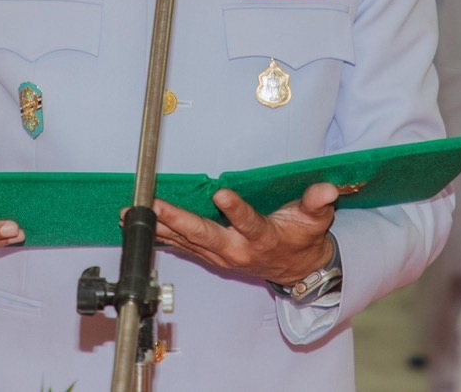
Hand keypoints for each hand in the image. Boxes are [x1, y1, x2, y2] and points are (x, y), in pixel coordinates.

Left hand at [152, 182, 337, 286]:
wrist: (296, 270)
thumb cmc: (302, 238)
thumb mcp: (316, 220)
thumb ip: (318, 203)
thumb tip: (327, 188)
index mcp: (262, 239)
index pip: (249, 224)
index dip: (236, 210)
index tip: (221, 194)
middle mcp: (237, 251)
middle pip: (204, 235)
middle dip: (177, 220)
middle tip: (153, 206)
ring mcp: (220, 256)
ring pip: (186, 241)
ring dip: (160, 228)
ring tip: (133, 215)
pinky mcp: (210, 256)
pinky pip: (182, 245)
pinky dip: (161, 235)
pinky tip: (142, 224)